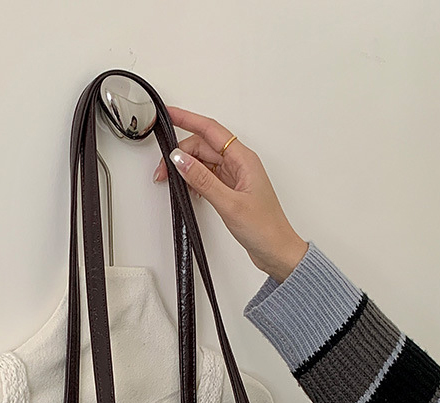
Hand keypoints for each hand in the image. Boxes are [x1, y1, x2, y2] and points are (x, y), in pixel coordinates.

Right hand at [152, 105, 308, 283]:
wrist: (276, 251)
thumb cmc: (265, 228)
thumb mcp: (229, 203)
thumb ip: (203, 180)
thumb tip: (180, 160)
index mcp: (244, 159)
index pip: (211, 130)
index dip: (188, 119)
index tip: (169, 114)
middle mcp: (240, 164)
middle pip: (203, 146)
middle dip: (180, 153)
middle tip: (162, 170)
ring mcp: (235, 177)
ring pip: (204, 161)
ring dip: (186, 168)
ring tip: (171, 180)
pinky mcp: (231, 190)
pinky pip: (208, 176)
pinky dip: (194, 180)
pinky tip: (188, 189)